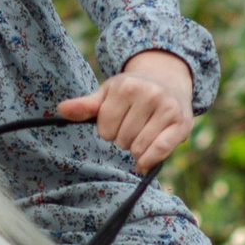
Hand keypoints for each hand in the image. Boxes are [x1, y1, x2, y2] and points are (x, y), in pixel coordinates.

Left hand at [57, 46, 194, 173]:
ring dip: (135, 149)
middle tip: (131, 127)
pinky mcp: (182, 124)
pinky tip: (143, 164)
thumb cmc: (131, 91)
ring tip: (141, 134)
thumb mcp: (107, 94)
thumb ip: (85, 106)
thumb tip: (62, 110)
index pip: (105, 129)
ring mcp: (168, 109)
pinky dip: (149, 161)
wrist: (168, 80)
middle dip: (122, 139)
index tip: (116, 121)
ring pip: (138, 148)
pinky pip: (161, 151)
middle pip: (122, 140)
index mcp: (127, 87)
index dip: (107, 130)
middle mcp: (150, 95)